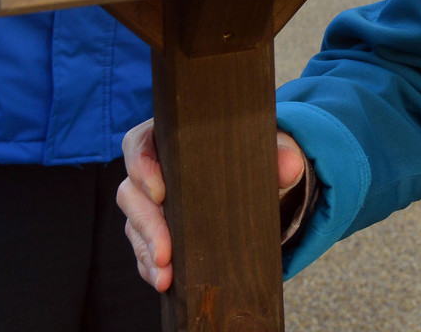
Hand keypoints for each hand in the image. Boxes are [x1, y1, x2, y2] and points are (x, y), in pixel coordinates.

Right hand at [116, 119, 310, 293]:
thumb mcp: (269, 151)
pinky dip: (151, 267)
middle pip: (131, 192)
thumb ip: (280, 154)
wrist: (263, 185)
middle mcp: (154, 170)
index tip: (160, 192)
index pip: (140, 144)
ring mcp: (151, 203)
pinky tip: (164, 281)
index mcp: (172, 139)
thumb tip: (290, 165)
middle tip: (165, 251)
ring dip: (146, 252)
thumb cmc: (256, 156)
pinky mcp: (156, 231)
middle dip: (146, 225)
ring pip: (134, 225)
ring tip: (165, 276)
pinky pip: (143, 249)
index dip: (141, 166)